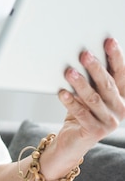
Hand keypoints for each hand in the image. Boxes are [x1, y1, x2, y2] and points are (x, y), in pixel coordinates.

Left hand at [57, 38, 124, 154]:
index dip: (116, 56)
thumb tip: (85, 52)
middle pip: (107, 85)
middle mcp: (121, 108)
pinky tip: (62, 93)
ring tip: (69, 72)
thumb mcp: (91, 91)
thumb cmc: (82, 110)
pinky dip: (70, 102)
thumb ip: (93, 77)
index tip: (109, 41)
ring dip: (81, 84)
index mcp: (123, 95)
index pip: (121, 73)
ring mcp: (109, 122)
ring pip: (93, 99)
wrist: (73, 140)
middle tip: (84, 54)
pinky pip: (81, 113)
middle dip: (96, 68)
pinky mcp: (95, 131)